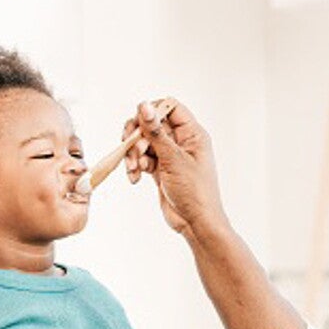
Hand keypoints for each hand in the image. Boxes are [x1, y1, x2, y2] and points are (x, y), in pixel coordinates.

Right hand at [123, 99, 227, 236]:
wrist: (195, 222)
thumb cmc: (195, 192)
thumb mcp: (173, 159)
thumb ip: (156, 132)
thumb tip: (144, 106)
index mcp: (192, 134)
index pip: (170, 107)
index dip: (152, 111)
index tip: (140, 124)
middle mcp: (181, 141)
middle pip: (151, 123)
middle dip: (137, 135)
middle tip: (132, 148)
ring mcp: (170, 155)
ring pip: (143, 142)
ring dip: (133, 154)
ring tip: (134, 169)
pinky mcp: (160, 169)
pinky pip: (142, 159)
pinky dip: (135, 166)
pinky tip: (135, 178)